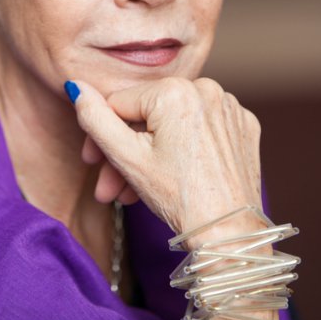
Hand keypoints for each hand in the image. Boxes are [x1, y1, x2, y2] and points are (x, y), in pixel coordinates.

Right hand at [71, 76, 263, 244]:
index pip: (120, 103)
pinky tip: (174, 175)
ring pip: (173, 122)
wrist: (229, 233)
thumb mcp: (127, 158)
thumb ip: (95, 118)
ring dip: (151, 152)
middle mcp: (207, 88)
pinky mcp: (244, 124)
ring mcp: (229, 106)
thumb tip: (76, 86)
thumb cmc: (178, 197)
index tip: (93, 163)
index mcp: (175, 89)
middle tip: (110, 186)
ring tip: (135, 190)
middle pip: (147, 115)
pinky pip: (201, 127)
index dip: (101, 134)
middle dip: (125, 151)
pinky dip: (185, 147)